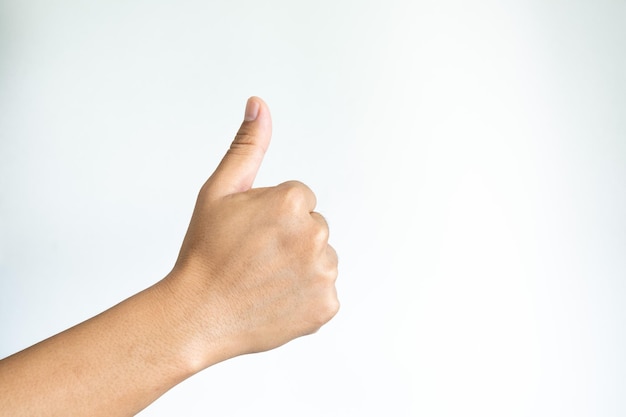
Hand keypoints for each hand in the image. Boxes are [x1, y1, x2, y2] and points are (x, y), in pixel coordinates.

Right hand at [164, 97, 338, 368]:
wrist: (197, 315)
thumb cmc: (204, 253)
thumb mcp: (219, 191)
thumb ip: (247, 146)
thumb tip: (259, 104)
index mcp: (293, 201)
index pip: (301, 199)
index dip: (272, 215)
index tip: (251, 234)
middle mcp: (316, 234)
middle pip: (314, 228)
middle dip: (290, 238)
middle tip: (255, 258)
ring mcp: (324, 273)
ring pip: (321, 259)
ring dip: (300, 267)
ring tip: (264, 280)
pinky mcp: (326, 306)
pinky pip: (324, 291)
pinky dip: (305, 297)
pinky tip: (276, 299)